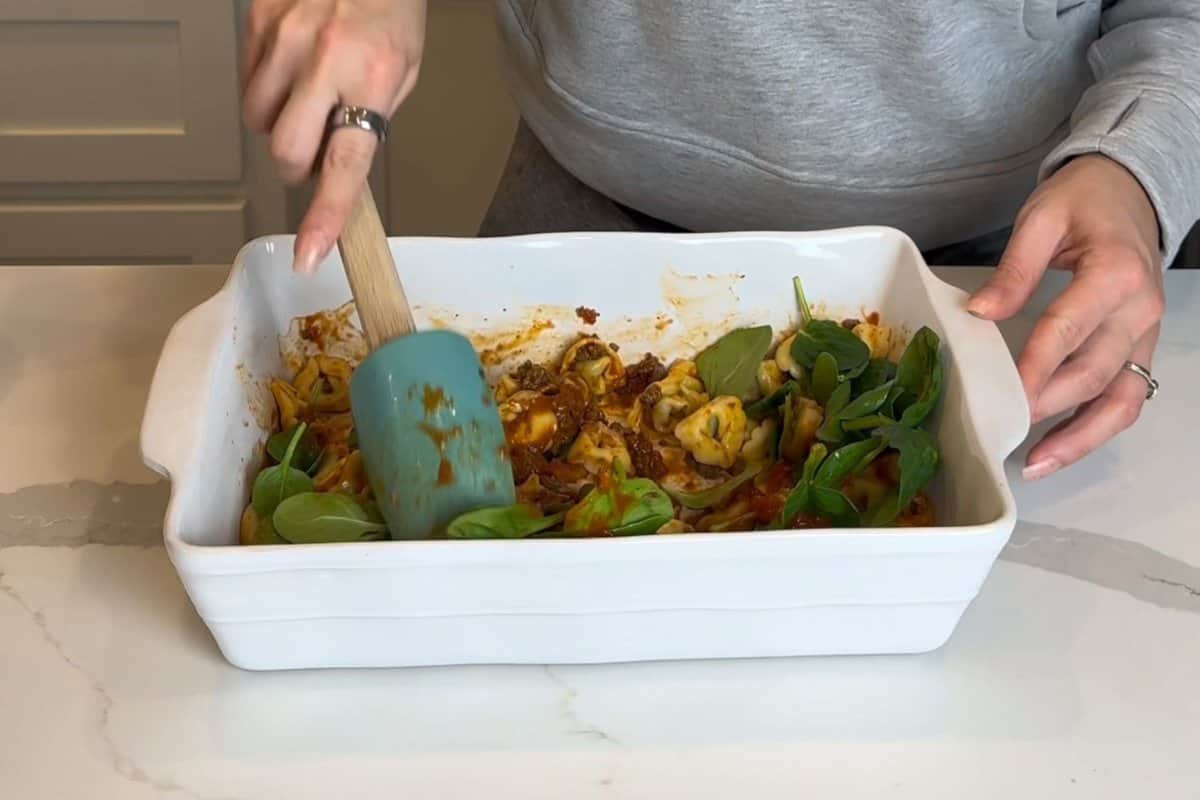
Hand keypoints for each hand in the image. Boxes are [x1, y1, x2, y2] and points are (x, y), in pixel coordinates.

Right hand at [242, 0, 425, 272]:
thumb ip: (372, 117)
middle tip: (314, 147)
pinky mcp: (256, 20)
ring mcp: (283, 37)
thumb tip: (338, 166)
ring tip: (305, 94)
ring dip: (277, 123)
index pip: (345, 164)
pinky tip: (292, 64)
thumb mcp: (403, 69)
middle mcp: (324, 59)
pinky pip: (247, 81)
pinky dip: (265, 86)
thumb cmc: (392, 8)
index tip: (308, 254)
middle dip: (295, 165)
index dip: (325, 216)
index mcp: (372, 78)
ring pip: (256, 120)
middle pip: (284, 152)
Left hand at [967, 154, 1164, 479]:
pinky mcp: (1141, 347)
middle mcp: (1139, 310)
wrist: (1132, 190)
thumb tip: (981, 312)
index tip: (1004, 395)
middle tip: (1003, 431)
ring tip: (1036, 464)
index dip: (1034, 367)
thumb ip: (1014, 269)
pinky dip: (1096, 428)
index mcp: (1114, 274)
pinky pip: (1126, 396)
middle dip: (1048, 408)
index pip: (1068, 330)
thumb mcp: (1041, 219)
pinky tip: (1059, 447)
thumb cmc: (1083, 200)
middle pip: (1093, 372)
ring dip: (1080, 437)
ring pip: (1121, 398)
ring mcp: (1145, 334)